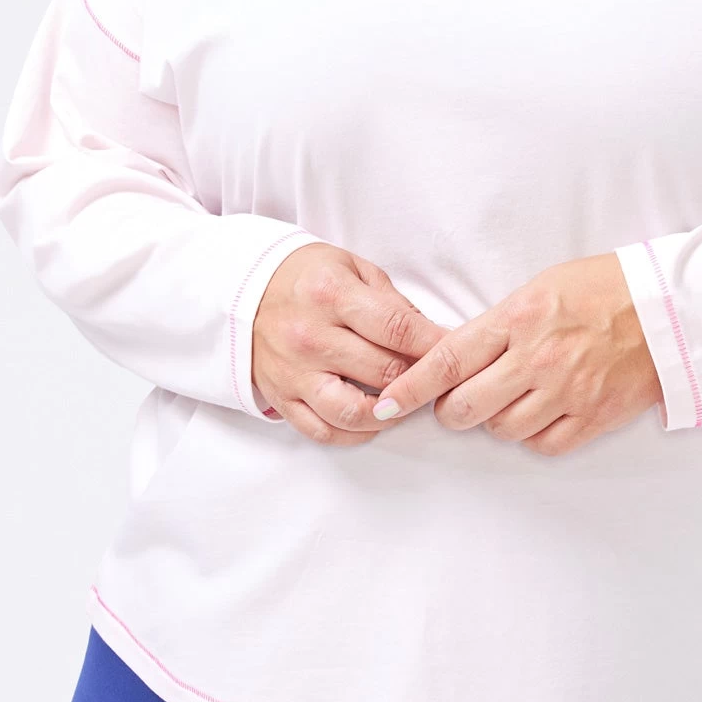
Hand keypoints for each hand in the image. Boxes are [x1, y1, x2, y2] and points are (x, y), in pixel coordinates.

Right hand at [251, 243, 449, 444]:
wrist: (243, 291)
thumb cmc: (307, 277)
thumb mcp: (352, 268)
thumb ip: (392, 302)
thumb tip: (432, 337)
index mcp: (331, 294)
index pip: (397, 327)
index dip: (435, 345)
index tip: (458, 353)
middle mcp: (310, 336)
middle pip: (384, 371)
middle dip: (420, 378)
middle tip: (438, 379)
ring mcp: (294, 372)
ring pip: (353, 412)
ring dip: (390, 413)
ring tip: (405, 403)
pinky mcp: (282, 398)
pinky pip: (322, 431)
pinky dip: (355, 434)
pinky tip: (374, 421)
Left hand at [369, 252, 663, 455]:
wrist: (670, 308)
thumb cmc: (605, 288)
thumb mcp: (541, 287)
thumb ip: (499, 324)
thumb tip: (460, 357)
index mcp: (519, 318)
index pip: (448, 359)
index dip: (412, 387)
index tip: (390, 403)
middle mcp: (538, 358)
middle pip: (466, 407)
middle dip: (452, 410)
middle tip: (459, 401)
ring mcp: (567, 390)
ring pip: (502, 430)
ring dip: (496, 421)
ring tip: (511, 400)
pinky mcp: (594, 416)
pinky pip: (544, 444)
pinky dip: (534, 436)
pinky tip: (541, 415)